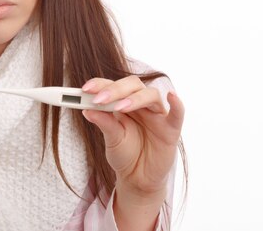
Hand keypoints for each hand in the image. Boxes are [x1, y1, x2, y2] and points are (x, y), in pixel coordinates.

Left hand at [81, 76, 183, 198]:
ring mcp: (157, 115)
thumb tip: (86, 110)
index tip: (85, 89)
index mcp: (124, 103)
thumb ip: (104, 123)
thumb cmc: (125, 154)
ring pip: (151, 95)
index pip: (113, 85)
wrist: (138, 178)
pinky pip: (177, 115)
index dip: (100, 84)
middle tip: (99, 99)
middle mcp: (141, 104)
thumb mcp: (111, 139)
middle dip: (115, 90)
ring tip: (119, 107)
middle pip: (133, 85)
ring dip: (135, 99)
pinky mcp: (171, 130)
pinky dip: (177, 105)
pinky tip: (172, 97)